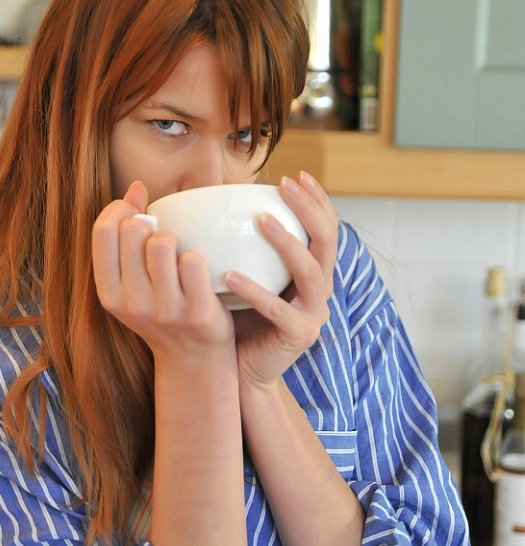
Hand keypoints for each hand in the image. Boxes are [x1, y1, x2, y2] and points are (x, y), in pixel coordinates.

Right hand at [92, 181, 234, 362]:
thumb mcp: (133, 282)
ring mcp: (165, 309)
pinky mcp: (197, 311)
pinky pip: (193, 259)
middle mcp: (132, 303)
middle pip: (133, 231)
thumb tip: (136, 188)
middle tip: (161, 242)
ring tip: (178, 256)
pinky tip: (197, 272)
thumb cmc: (163, 310)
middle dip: (149, 225)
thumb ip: (129, 234)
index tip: (134, 210)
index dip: (120, 208)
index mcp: (109, 293)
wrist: (194, 360)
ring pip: (162, 242)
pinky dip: (197, 257)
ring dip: (174, 240)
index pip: (103, 231)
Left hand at [227, 172, 337, 393]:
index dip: (317, 201)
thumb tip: (219, 201)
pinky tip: (232, 275)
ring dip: (287, 242)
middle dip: (309, 210)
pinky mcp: (298, 336)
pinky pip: (278, 310)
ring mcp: (313, 315)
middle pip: (327, 243)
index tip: (296, 175)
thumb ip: (244, 245)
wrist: (240, 371)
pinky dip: (256, 291)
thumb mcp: (245, 273)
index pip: (325, 229)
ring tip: (263, 220)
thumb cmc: (238, 319)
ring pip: (311, 272)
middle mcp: (320, 291)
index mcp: (312, 273)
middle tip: (285, 186)